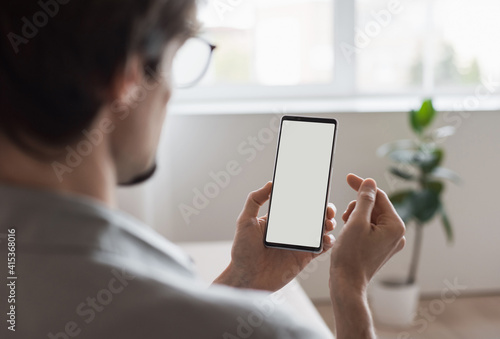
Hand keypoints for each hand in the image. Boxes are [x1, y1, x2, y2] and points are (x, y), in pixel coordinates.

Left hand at [214, 181, 336, 291]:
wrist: (247, 278)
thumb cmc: (242, 250)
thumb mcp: (245, 221)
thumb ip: (255, 200)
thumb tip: (270, 183)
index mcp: (280, 219)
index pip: (298, 205)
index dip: (310, 198)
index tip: (317, 191)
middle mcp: (292, 230)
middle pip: (314, 216)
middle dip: (325, 210)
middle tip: (327, 208)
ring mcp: (299, 243)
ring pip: (321, 230)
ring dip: (329, 224)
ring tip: (328, 223)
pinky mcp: (304, 258)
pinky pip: (321, 248)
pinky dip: (328, 242)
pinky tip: (326, 239)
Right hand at [330, 173, 405, 292]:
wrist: (347, 283)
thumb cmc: (351, 255)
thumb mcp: (356, 222)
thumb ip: (364, 200)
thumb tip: (370, 182)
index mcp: (395, 226)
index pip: (379, 196)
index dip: (362, 186)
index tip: (348, 178)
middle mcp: (397, 234)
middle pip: (375, 206)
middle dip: (358, 207)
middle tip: (345, 218)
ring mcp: (390, 242)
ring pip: (371, 217)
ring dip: (356, 216)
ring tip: (346, 228)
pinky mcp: (381, 247)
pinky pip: (370, 228)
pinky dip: (358, 226)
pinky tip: (349, 234)